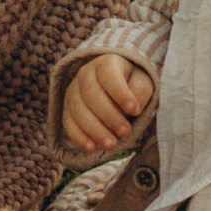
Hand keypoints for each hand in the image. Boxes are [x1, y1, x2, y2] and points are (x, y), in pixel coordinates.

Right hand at [62, 49, 156, 163]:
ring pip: (77, 109)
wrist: (115, 84)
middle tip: (125, 132)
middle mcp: (85, 74)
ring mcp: (73, 91)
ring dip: (94, 129)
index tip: (135, 110)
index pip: (109, 75)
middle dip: (108, 116)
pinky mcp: (67, 108)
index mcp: (106, 63)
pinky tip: (91, 148)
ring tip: (111, 145)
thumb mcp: (143, 81)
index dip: (121, 93)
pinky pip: (68, 122)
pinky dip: (78, 136)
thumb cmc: (132, 82)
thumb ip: (141, 91)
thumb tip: (135, 108)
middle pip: (91, 93)